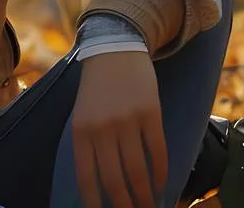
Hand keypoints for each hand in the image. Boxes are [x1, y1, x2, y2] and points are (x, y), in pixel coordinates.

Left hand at [72, 51, 166, 207]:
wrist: (115, 50)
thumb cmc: (97, 90)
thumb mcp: (82, 117)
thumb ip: (88, 148)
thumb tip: (99, 187)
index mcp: (81, 132)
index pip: (87, 178)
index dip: (96, 203)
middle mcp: (102, 129)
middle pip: (115, 180)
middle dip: (125, 205)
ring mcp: (127, 121)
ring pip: (138, 170)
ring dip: (146, 195)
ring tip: (150, 206)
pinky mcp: (150, 113)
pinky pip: (157, 151)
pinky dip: (161, 172)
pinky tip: (162, 183)